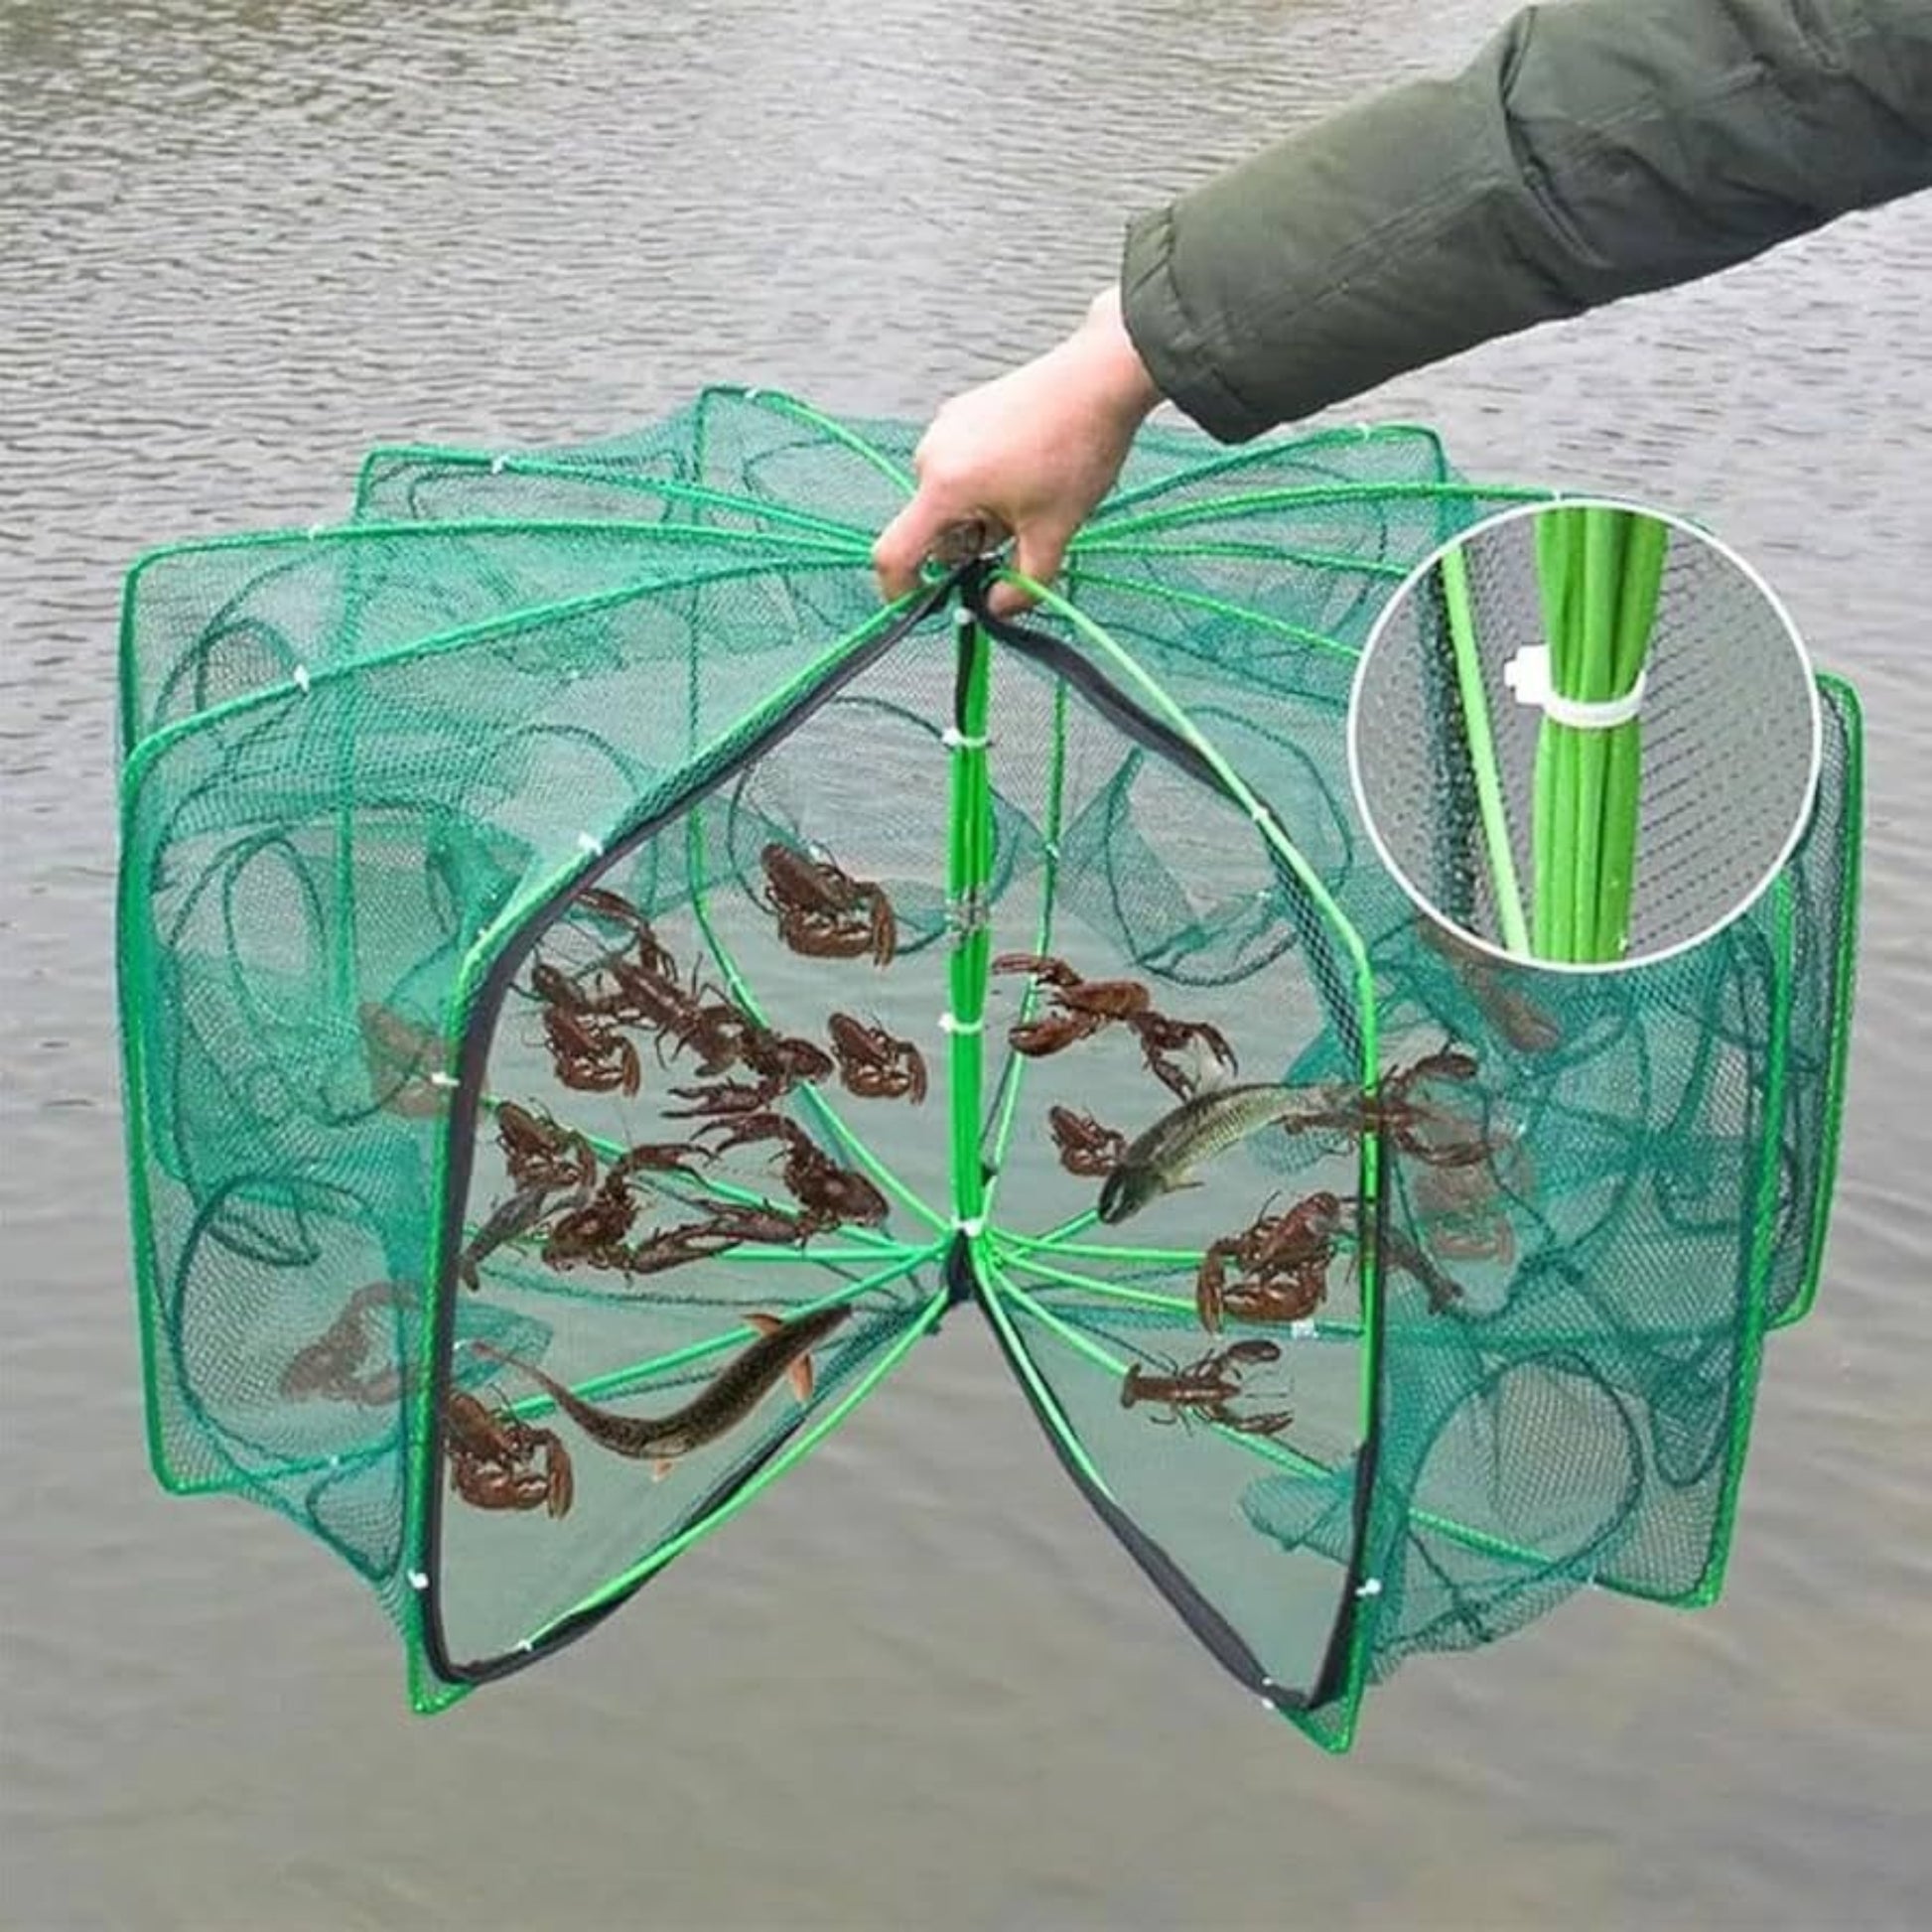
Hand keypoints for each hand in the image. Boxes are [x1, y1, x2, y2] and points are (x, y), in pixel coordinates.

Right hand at [872, 286, 1162, 616]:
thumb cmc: (1077, 450)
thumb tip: (998, 610)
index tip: (925, 604)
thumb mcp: (1055, 532)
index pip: (895, 553)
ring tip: (1028, 496)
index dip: (902, 590)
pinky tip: (1023, 470)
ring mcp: (943, 428)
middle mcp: (932, 454)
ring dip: (977, 516)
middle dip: (967, 545)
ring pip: (945, 499)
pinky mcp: (958, 412)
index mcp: (946, 487)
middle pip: (930, 528)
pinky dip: (980, 485)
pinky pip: (955, 468)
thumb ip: (1023, 584)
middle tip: (1017, 534)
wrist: (1100, 377)